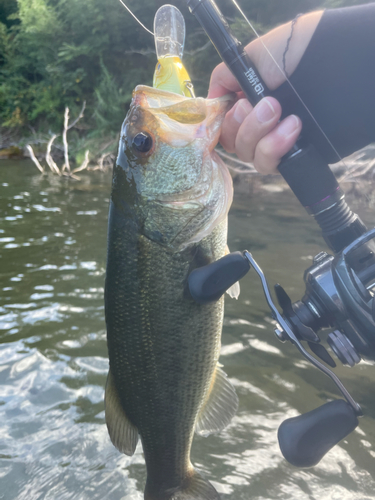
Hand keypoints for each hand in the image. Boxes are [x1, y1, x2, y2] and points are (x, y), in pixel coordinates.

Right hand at [208, 10, 323, 173]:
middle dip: (243, 124)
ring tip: (282, 114)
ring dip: (259, 135)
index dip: (221, 120)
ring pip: (246, 156)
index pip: (221, 122)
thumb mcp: (252, 57)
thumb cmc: (293, 55)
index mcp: (245, 99)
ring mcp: (272, 140)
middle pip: (230, 142)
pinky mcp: (288, 154)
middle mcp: (257, 122)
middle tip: (266, 105)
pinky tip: (292, 128)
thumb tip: (211, 101)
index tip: (230, 109)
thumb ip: (224, 77)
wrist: (332, 68)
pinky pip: (267, 164)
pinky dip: (274, 147)